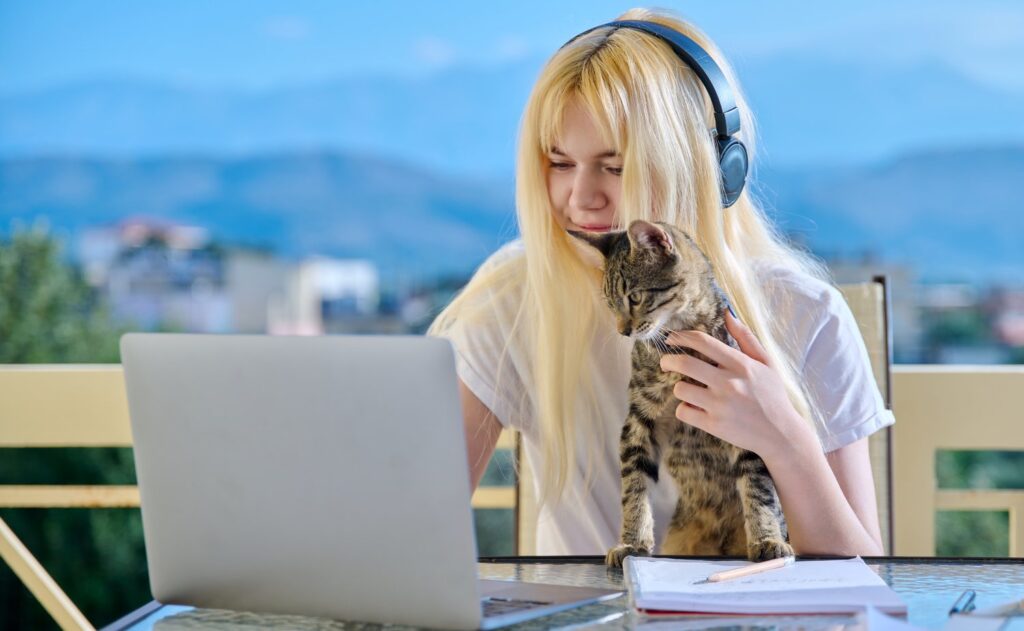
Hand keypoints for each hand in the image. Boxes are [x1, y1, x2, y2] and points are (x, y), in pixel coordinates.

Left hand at [659, 311, 810, 460]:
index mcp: (740, 364)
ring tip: (689, 389)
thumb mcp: (766, 362)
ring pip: (680, 388)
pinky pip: (683, 411)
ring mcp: (720, 405)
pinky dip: (684, 408)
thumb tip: (727, 313)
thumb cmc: (773, 396)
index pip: (703, 342)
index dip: (682, 337)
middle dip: (668, 360)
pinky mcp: (714, 425)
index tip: (672, 339)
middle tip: (666, 362)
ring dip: (680, 387)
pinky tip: (695, 407)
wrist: (781, 434)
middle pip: (684, 363)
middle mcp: (729, 382)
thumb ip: (746, 337)